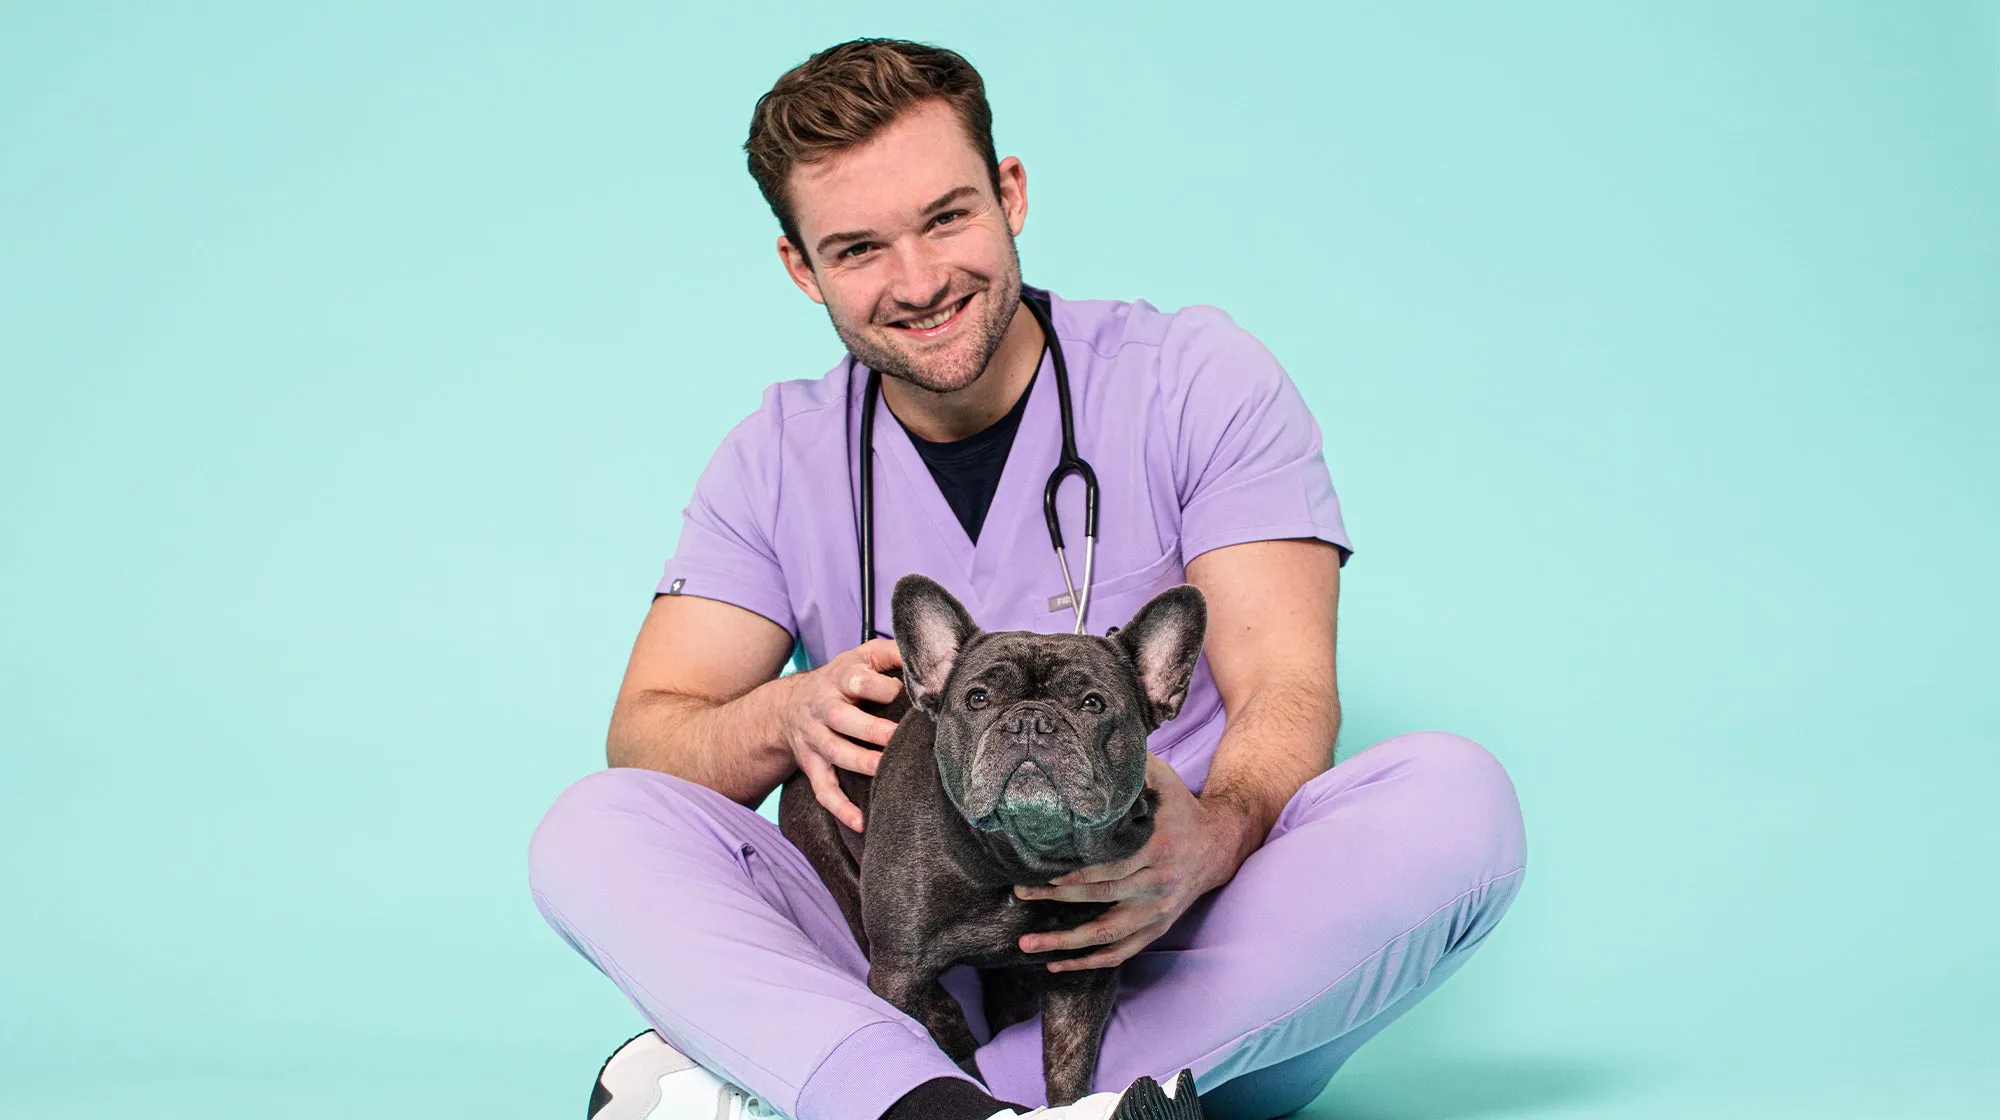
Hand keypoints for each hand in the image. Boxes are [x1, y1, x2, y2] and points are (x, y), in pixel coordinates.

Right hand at [778, 638, 902, 831]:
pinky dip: (840, 808)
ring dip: (860, 763)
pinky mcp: (812, 765)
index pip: (858, 680)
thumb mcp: (864, 655)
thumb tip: (930, 655)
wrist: (790, 704)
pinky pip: (823, 789)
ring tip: (887, 771)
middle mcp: (824, 707)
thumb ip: (894, 652)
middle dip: (871, 729)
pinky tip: (861, 822)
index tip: (908, 695)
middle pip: (841, 718)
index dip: (882, 687)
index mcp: (840, 678)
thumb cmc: (843, 678)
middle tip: (899, 737)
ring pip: (834, 752)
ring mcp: (815, 738)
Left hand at [1012, 754, 1252, 970]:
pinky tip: (1056, 963)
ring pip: (1107, 934)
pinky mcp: (1156, 928)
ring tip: (1027, 945)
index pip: (1109, 866)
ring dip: (1066, 944)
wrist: (1219, 845)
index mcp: (1156, 848)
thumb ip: (1133, 765)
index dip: (1074, 873)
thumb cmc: (1180, 808)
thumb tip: (1098, 742)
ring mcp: (1157, 912)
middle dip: (1056, 898)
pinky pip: (1121, 952)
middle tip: (1019, 892)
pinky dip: (1089, 962)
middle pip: (1101, 897)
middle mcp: (1157, 885)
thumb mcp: (1163, 779)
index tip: (1040, 872)